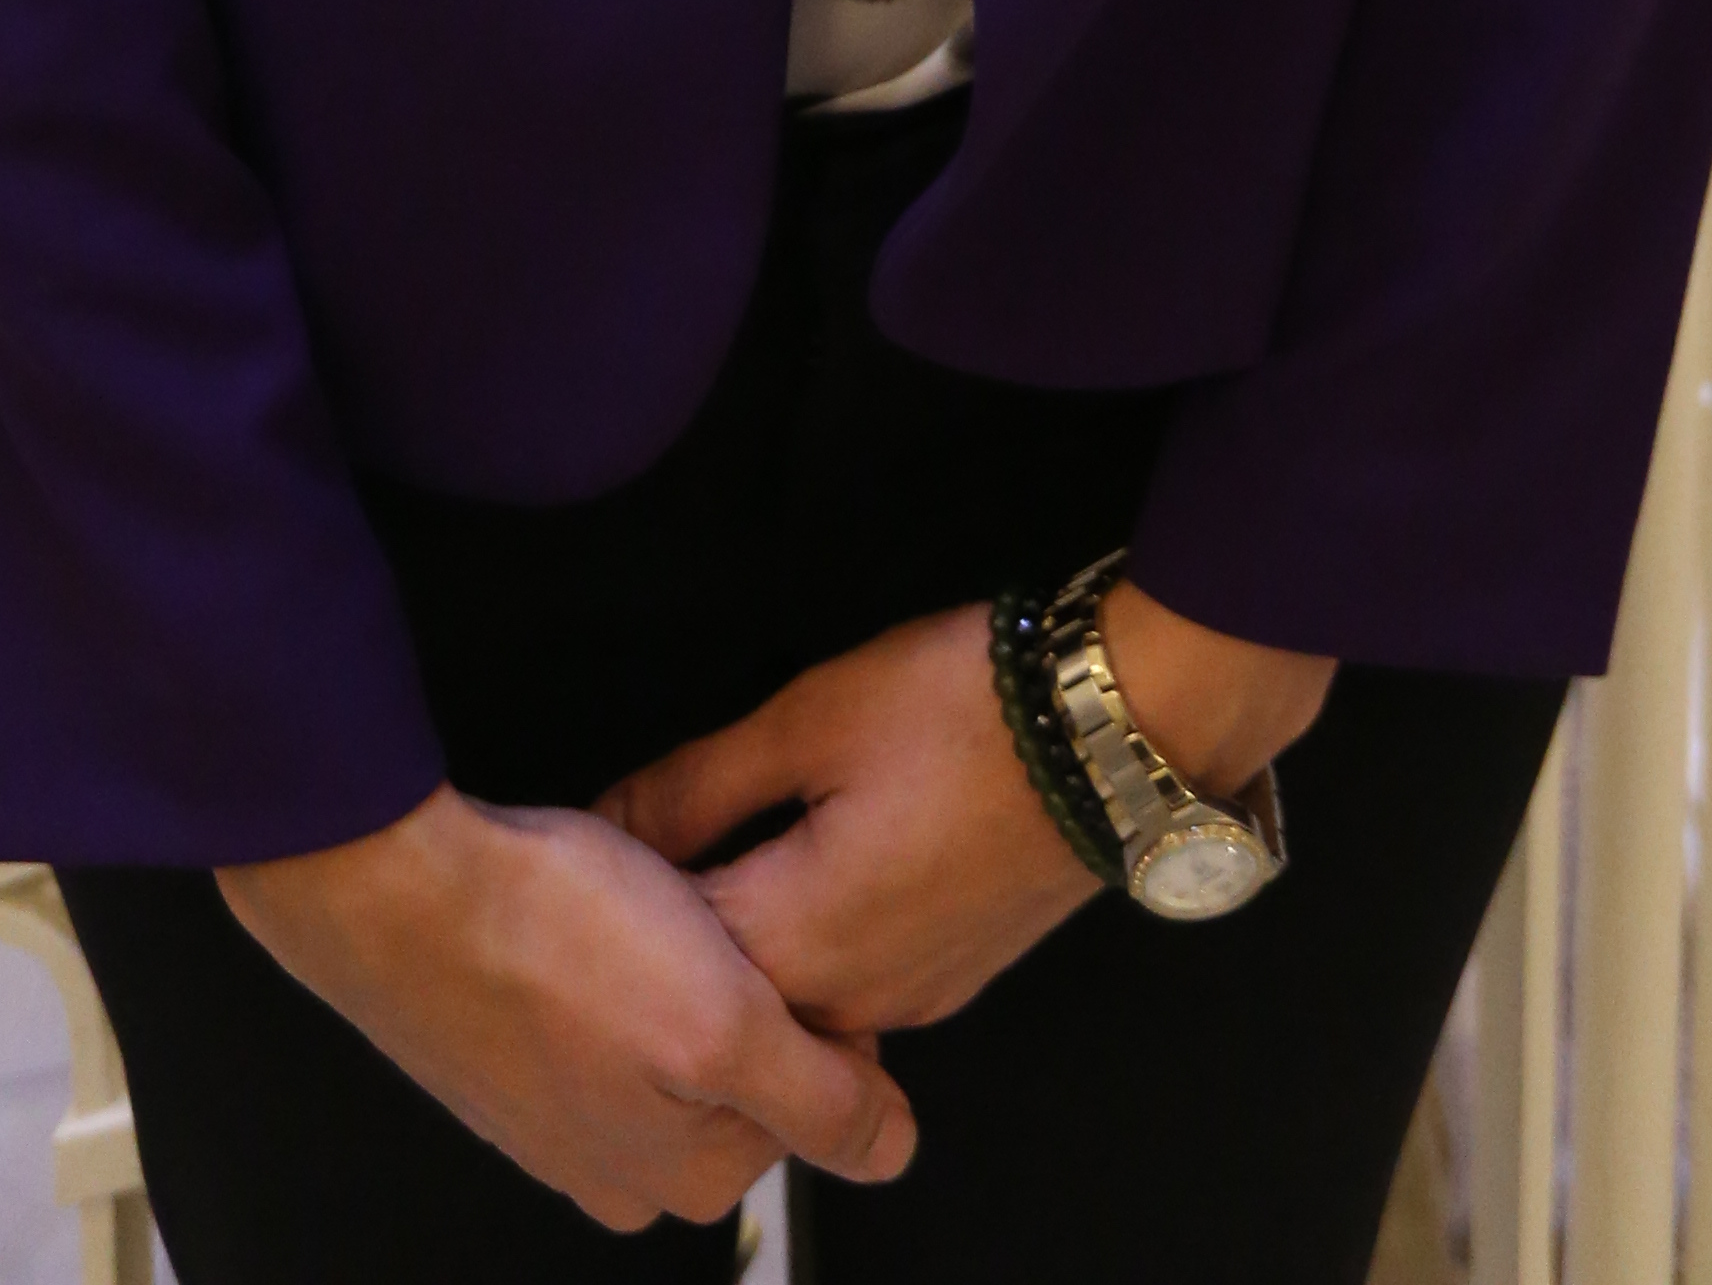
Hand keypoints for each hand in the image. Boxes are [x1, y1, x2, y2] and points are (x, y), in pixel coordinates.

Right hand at [218, 783, 915, 1237]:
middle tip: (695, 918)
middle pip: (740, 1070)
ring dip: (674, 967)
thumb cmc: (554, 939)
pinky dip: (610, 958)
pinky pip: (604, 1013)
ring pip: (671, 1035)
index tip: (771, 939)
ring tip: (634, 909)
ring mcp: (559, 1121)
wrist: (398, 891)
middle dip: (738, 987)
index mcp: (683, 1175)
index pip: (814, 1093)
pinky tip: (588, 913)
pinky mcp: (514, 1062)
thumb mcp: (724, 1024)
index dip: (812, 998)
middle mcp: (619, 1171)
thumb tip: (894, 1153)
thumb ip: (819, 1099)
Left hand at [611, 590, 1335, 1037]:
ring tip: (716, 857)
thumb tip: (609, 825)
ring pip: (789, 997)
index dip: (616, 899)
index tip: (588, 852)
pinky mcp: (949, 980)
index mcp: (798, 941)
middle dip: (674, 932)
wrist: (1122, 730)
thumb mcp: (808, 717)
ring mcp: (908, 1001)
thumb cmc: (964, 710)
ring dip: (745, 942)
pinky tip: (800, 876)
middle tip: (645, 849)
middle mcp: (849, 1002)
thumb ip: (696, 786)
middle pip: (723, 991)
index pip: (664, 952)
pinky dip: (807, 946)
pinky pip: (849, 988)